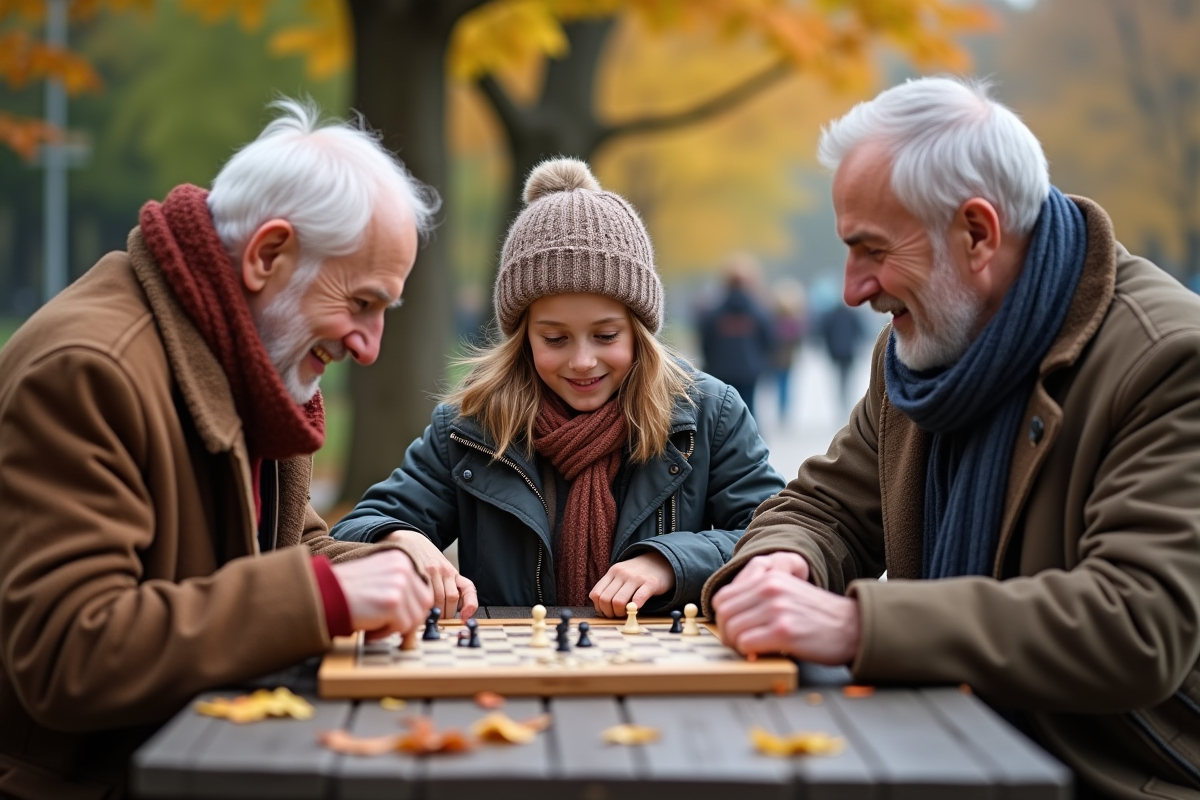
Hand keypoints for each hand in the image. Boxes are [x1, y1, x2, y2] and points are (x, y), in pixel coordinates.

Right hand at [331, 550, 433, 639]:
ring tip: (373, 624)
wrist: (322, 594)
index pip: (423, 592)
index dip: (411, 610)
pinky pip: (402, 628)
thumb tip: (419, 616)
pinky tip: (369, 627)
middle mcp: (403, 568)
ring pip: (415, 619)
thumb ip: (399, 591)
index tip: (397, 619)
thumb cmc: (344, 590)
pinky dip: (385, 633)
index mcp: (400, 560)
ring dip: (395, 628)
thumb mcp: (378, 580)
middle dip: (407, 621)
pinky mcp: (393, 602)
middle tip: (386, 626)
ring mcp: (399, 584)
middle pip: (424, 606)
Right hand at [382, 530, 477, 619]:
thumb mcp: (441, 572)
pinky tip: (419, 608)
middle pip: (452, 598)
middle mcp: (445, 570)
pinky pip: (424, 594)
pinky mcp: (419, 572)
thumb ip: (448, 588)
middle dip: (446, 614)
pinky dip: (423, 605)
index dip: (470, 605)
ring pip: (438, 599)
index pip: (468, 589)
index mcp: (453, 572)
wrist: (409, 542)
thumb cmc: (425, 561)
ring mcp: (432, 571)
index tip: (466, 617)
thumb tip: (456, 612)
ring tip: (428, 617)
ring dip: (434, 613)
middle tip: (439, 621)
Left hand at [589, 551, 674, 617]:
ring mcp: (636, 577)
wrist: (661, 560)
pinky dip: (634, 609)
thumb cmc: (639, 572)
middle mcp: (622, 573)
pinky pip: (638, 599)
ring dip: (620, 613)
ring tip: (625, 614)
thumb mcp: (621, 574)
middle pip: (606, 599)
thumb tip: (601, 607)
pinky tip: (635, 610)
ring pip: (618, 601)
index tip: (606, 612)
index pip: (596, 593)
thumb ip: (611, 587)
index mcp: (612, 572)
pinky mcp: (650, 583)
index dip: (599, 607)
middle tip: (616, 615)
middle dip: (609, 613)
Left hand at [711, 553, 859, 665]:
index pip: (723, 596)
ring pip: (732, 629)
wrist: (853, 627)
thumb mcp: (788, 592)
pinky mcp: (784, 631)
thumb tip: (728, 616)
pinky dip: (749, 653)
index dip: (722, 617)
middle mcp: (771, 588)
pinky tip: (762, 655)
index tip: (733, 629)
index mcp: (769, 577)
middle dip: (726, 634)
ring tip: (752, 650)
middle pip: (724, 613)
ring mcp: (777, 608)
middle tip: (739, 645)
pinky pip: (747, 643)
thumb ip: (760, 596)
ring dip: (737, 645)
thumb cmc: (818, 616)